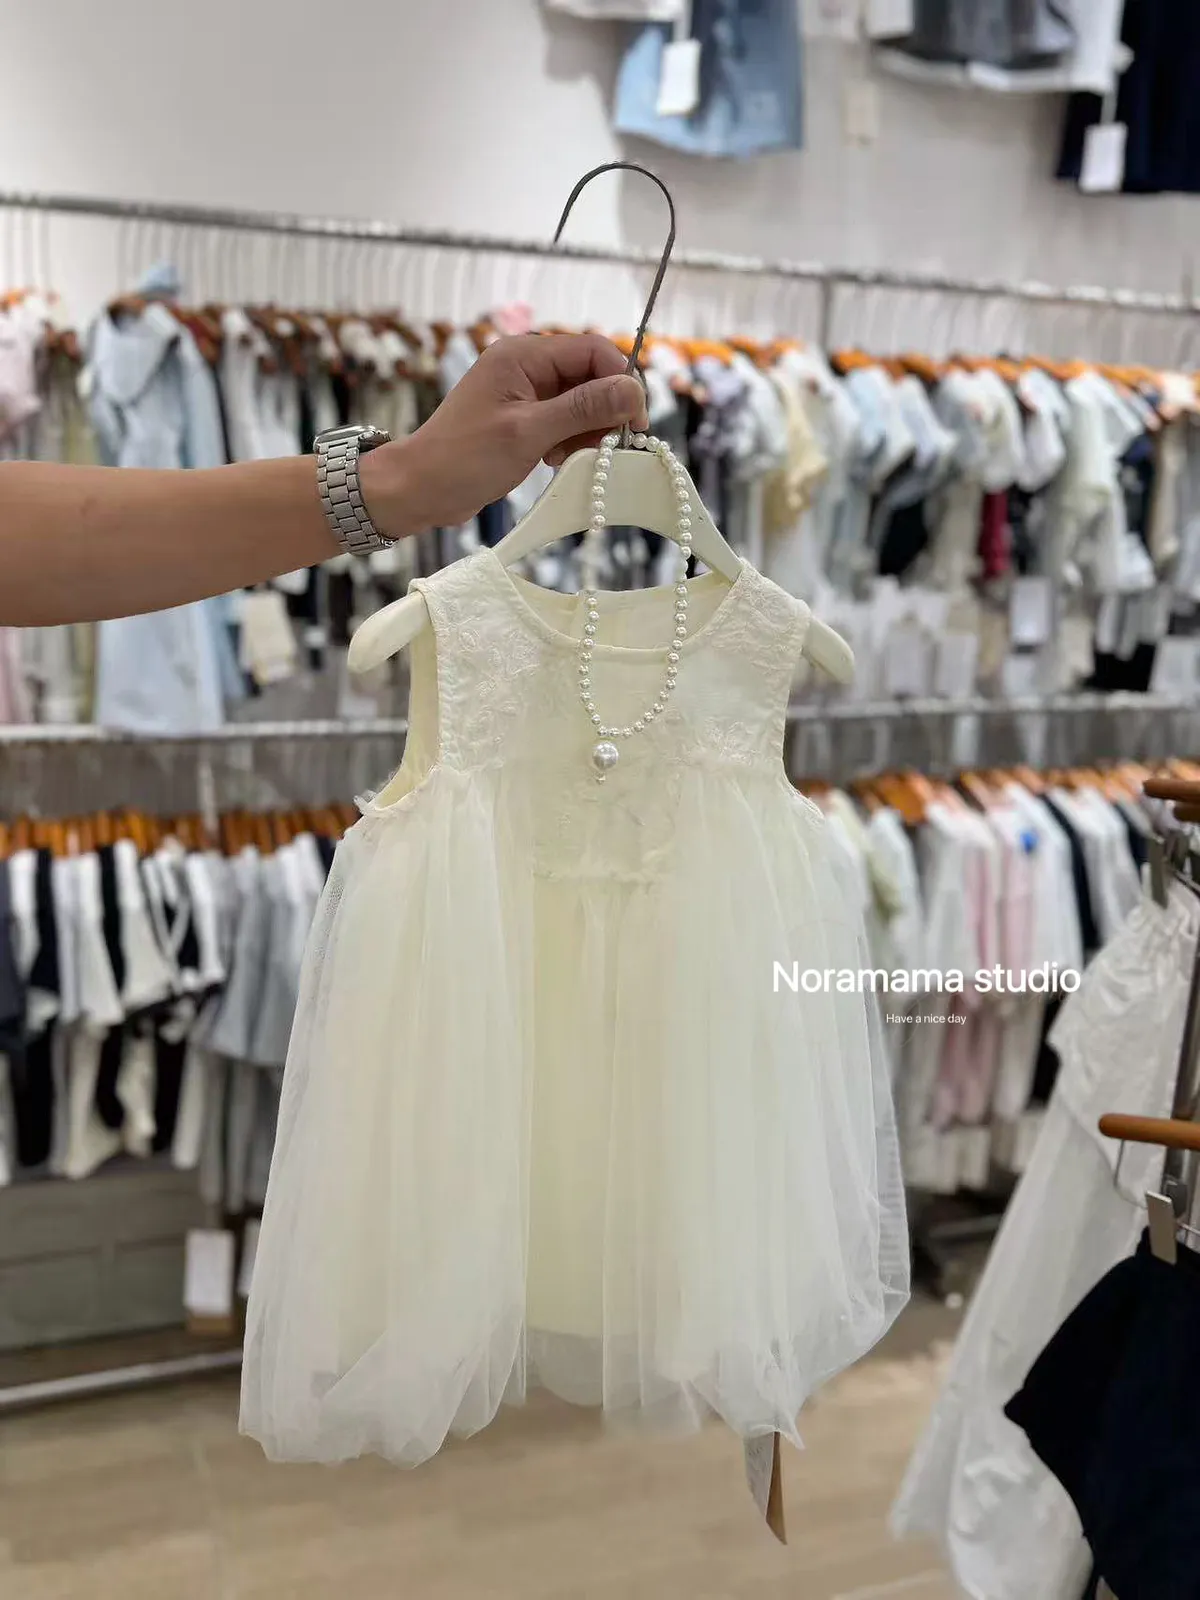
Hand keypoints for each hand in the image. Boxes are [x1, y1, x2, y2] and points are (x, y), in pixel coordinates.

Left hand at [360, 333, 648, 537]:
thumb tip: (633, 391)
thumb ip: (583, 409)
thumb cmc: (465, 458)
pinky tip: (554, 460)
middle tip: (605, 446)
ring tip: (567, 456)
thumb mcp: (529, 433)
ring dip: (587, 430)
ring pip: (581, 402)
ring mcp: (524, 392)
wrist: (420, 489)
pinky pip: (564, 421)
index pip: (593, 350)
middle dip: (603, 411)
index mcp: (523, 355)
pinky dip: (570, 441)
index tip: (635, 422)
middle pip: (591, 376)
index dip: (622, 381)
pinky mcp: (523, 418)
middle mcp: (526, 366)